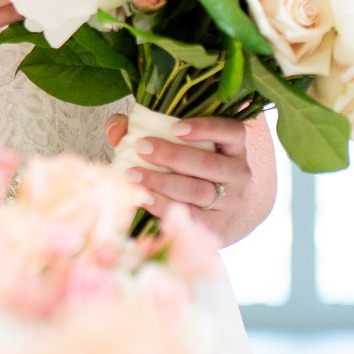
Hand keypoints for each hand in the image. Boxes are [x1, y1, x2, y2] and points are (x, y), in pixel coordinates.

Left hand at [106, 113, 251, 241]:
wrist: (213, 208)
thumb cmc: (185, 165)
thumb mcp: (172, 141)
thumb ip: (141, 128)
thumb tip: (116, 129)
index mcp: (233, 146)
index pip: (232, 132)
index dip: (207, 128)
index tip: (175, 127)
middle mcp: (238, 172)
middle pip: (209, 164)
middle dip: (173, 156)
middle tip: (141, 148)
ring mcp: (231, 201)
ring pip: (200, 191)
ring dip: (163, 183)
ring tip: (133, 175)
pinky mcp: (219, 225)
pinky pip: (193, 217)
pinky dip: (165, 207)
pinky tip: (143, 198)